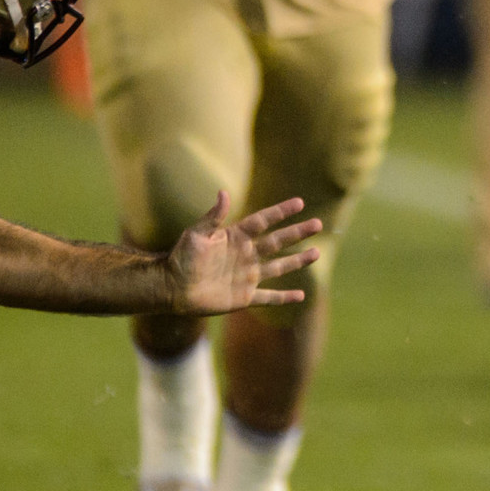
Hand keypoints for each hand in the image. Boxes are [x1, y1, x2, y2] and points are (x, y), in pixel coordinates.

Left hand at [167, 192, 322, 316]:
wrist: (171, 288)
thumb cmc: (181, 258)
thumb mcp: (196, 234)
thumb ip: (213, 216)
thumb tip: (224, 192)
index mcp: (236, 238)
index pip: (264, 221)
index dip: (281, 212)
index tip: (300, 203)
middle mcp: (246, 255)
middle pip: (278, 242)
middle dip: (298, 233)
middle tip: (318, 224)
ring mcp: (247, 276)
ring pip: (279, 267)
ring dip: (298, 261)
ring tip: (316, 254)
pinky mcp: (244, 297)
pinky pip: (269, 297)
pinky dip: (285, 297)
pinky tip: (301, 296)